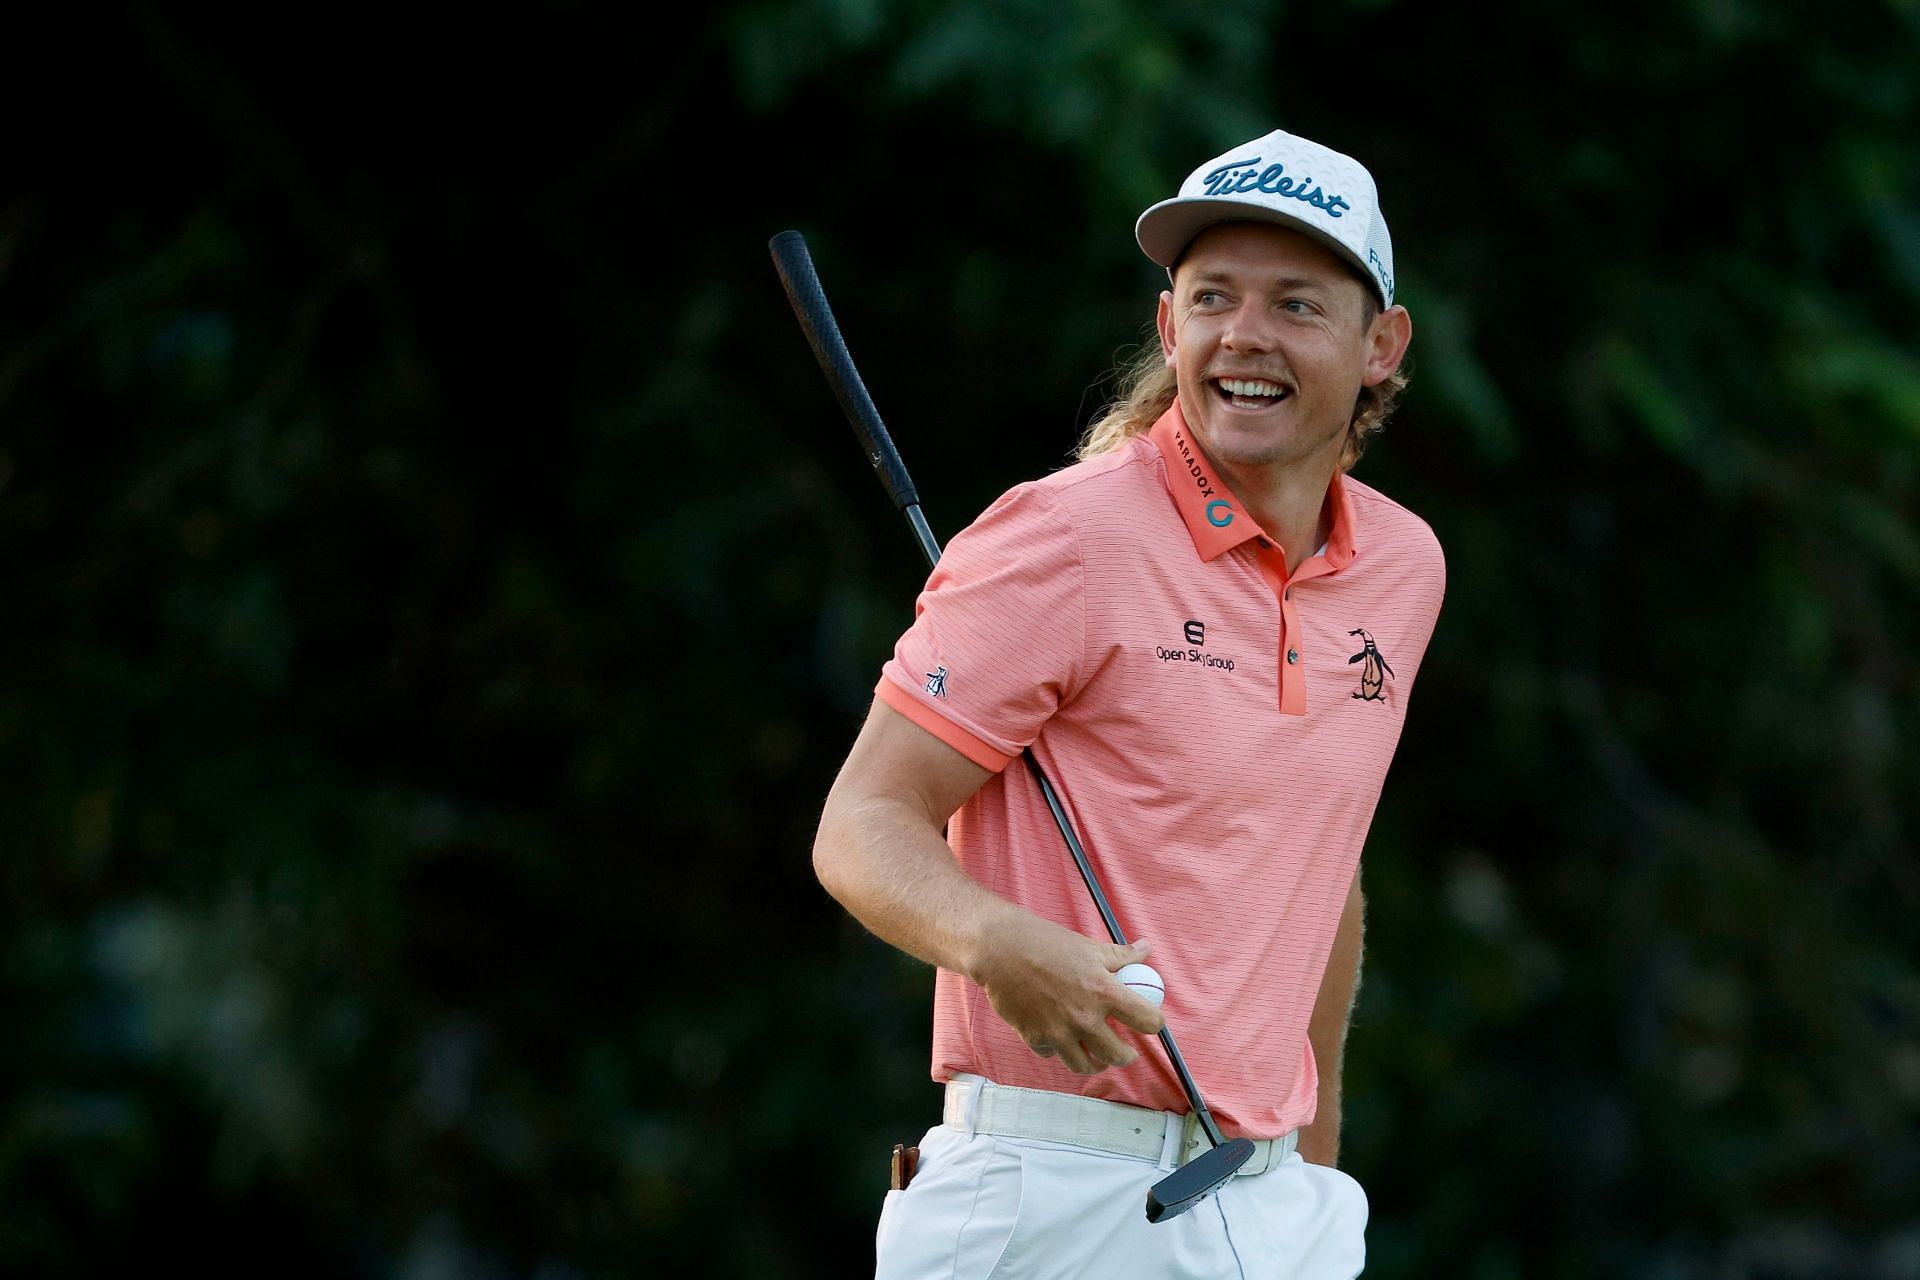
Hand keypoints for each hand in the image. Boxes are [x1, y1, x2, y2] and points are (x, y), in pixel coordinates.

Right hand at [969, 917, 1166, 1074]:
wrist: (1000, 950)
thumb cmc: (1045, 943)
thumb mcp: (1089, 947)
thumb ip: (1121, 956)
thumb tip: (1145, 950)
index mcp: (1105, 992)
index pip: (1147, 1020)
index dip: (1154, 1023)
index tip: (1150, 1023)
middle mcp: (1085, 1017)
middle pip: (1119, 1056)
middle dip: (1126, 1055)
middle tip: (1126, 1051)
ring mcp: (1059, 1032)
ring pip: (1087, 1066)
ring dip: (1096, 1062)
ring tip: (1098, 1057)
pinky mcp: (1035, 1038)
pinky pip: (1054, 1054)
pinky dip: (1059, 1050)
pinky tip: (1060, 1039)